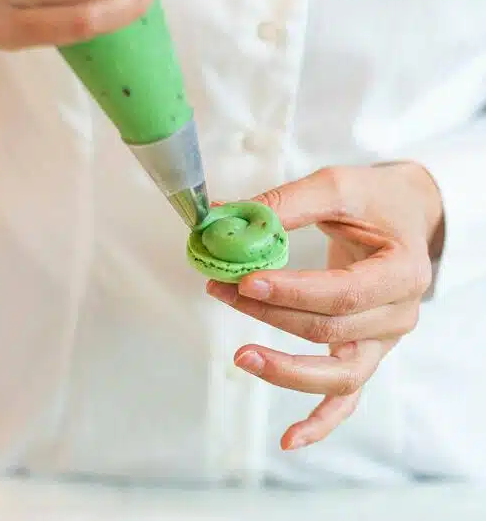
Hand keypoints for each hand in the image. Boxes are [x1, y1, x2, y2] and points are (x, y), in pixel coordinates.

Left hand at [208, 162, 443, 449]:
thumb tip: (221, 217)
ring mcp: (384, 340)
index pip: (344, 293)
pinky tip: (288, 439)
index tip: (246, 280)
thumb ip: (285, 204)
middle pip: (332, 330)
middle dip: (271, 314)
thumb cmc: (375, 200)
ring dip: (286, 370)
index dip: (292, 293)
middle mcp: (399, 313)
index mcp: (402, 270)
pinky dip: (321, 422)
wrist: (405, 215)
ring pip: (339, 374)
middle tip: (223, 290)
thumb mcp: (337, 187)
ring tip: (240, 356)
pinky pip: (348, 397)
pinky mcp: (367, 352)